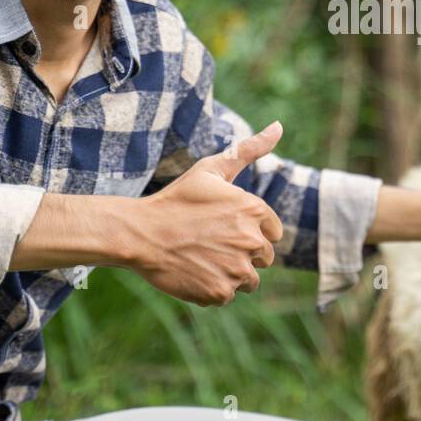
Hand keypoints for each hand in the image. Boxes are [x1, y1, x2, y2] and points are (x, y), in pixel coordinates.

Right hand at [126, 121, 285, 304]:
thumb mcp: (212, 169)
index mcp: (254, 210)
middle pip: (263, 257)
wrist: (140, 233)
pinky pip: (228, 294)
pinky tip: (194, 271)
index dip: (250, 230)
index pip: (272, 232)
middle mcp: (251, 241)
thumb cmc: (177, 199)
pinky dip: (213, 287)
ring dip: (231, 273)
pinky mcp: (221, 292)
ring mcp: (237, 270)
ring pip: (249, 280)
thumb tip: (279, 126)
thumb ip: (250, 149)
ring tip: (203, 257)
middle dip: (243, 252)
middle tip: (211, 243)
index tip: (225, 227)